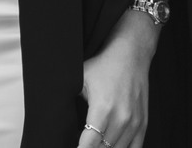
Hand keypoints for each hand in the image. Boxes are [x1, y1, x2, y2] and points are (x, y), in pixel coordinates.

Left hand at [79, 11, 158, 147]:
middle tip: (82, 144)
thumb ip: (66, 98)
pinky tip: (111, 146)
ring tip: (95, 144)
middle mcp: (121, 118)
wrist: (132, 53)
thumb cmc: (103, 66)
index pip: (89, 144)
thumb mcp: (80, 79)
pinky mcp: (143, 123)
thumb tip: (48, 114)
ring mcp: (134, 122)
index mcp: (103, 108)